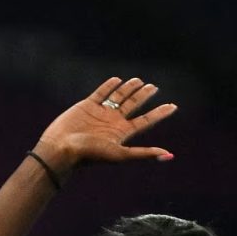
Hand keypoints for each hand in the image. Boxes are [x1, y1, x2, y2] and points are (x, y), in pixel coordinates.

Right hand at [34, 77, 177, 173]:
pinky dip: (109, 86)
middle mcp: (113, 122)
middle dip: (144, 96)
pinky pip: (100, 93)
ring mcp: (100, 113)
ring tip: (140, 81)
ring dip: (129, 88)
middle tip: (154, 87)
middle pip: (133, 105)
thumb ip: (143, 153)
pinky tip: (117, 80)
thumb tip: (169, 155)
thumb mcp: (120, 155)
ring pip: (118, 97)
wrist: (62, 148)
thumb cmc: (90, 154)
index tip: (174, 106)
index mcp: (122, 133)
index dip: (160, 113)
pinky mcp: (86, 106)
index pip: (146, 120)